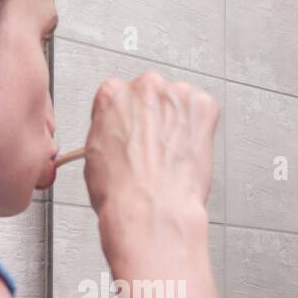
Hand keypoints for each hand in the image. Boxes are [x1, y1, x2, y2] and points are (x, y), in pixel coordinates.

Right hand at [83, 72, 217, 252]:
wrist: (151, 210)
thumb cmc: (122, 191)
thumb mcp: (95, 154)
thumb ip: (109, 130)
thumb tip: (119, 133)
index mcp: (112, 94)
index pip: (121, 96)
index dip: (128, 119)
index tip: (132, 132)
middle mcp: (144, 87)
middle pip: (151, 97)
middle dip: (154, 118)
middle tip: (153, 147)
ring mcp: (176, 95)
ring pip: (178, 103)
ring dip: (177, 123)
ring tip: (170, 155)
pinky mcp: (203, 107)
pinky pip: (203, 112)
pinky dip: (199, 130)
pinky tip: (186, 153)